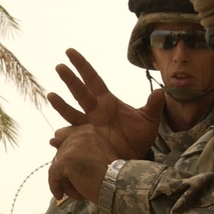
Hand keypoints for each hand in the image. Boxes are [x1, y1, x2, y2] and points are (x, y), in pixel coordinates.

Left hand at [48, 123, 122, 203]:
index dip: (69, 161)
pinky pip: (53, 175)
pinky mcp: (66, 160)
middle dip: (66, 173)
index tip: (75, 173)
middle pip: (61, 155)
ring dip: (63, 181)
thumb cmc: (109, 174)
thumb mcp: (95, 154)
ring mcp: (72, 146)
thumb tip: (51, 141)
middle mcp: (79, 134)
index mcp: (88, 130)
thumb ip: (77, 148)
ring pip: (56, 166)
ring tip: (74, 192)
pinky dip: (55, 186)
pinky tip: (60, 195)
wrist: (117, 185)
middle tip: (76, 186)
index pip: (67, 143)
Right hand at [49, 49, 164, 158]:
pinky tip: (54, 139)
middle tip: (60, 66)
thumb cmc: (139, 139)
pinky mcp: (85, 142)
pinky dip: (61, 139)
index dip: (82, 66)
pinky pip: (71, 139)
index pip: (92, 79)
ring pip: (71, 113)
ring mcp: (87, 127)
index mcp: (106, 102)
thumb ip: (153, 106)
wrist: (133, 160)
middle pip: (79, 92)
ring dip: (61, 105)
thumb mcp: (149, 121)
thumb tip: (162, 92)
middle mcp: (94, 111)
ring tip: (51, 95)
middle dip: (69, 79)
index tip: (70, 52)